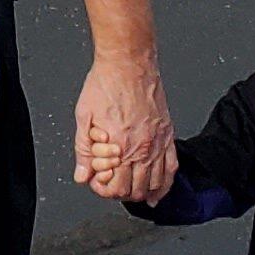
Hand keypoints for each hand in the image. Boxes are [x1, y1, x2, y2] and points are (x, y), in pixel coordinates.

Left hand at [74, 49, 177, 203]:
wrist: (127, 61)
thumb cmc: (106, 83)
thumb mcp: (84, 116)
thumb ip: (83, 150)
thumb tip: (82, 174)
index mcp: (119, 147)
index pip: (115, 188)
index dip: (104, 191)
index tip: (99, 183)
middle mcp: (141, 148)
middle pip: (136, 190)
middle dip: (122, 193)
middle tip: (113, 186)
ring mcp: (157, 142)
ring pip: (156, 184)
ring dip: (144, 193)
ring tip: (133, 191)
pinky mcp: (167, 133)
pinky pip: (172, 168)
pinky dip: (166, 184)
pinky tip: (159, 191)